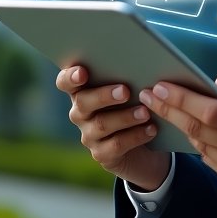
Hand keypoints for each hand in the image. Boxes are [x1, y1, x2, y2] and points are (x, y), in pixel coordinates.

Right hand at [57, 65, 171, 190]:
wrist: (144, 145)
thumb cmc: (135, 105)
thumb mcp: (132, 89)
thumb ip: (128, 76)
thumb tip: (142, 63)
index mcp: (82, 91)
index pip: (65, 82)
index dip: (70, 77)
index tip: (83, 72)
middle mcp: (80, 113)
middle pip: (83, 102)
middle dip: (104, 96)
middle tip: (125, 91)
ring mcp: (89, 135)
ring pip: (101, 125)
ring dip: (125, 117)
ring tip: (145, 112)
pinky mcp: (102, 154)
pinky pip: (115, 145)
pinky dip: (135, 136)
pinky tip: (151, 129)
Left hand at [140, 69, 216, 210]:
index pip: (210, 110)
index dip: (180, 99)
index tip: (159, 87)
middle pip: (199, 130)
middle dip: (170, 112)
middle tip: (150, 97)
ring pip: (204, 150)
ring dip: (186, 130)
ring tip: (171, 113)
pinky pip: (216, 166)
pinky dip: (205, 149)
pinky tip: (200, 134)